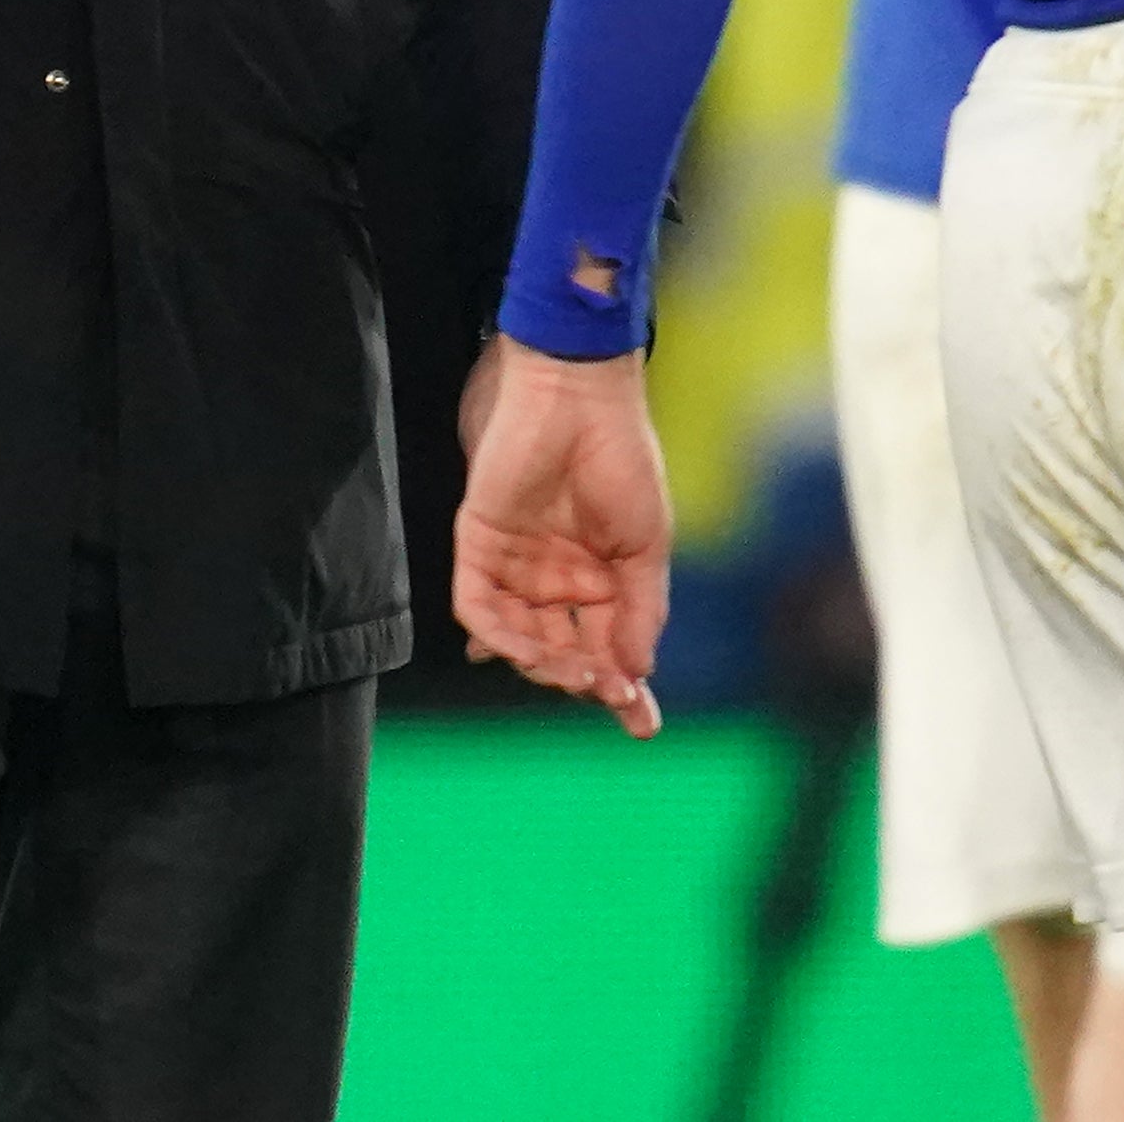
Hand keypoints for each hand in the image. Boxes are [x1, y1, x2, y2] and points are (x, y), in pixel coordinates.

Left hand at [452, 338, 669, 733]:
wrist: (579, 398)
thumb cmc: (622, 459)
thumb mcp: (646, 543)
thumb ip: (640, 609)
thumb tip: (638, 671)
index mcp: (598, 580)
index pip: (606, 649)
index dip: (623, 688)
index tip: (643, 724)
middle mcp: (555, 580)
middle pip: (562, 652)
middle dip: (585, 683)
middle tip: (611, 694)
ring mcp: (515, 565)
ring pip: (520, 640)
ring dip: (546, 665)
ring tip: (579, 673)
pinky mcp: (478, 544)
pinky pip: (478, 607)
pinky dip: (498, 636)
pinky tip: (527, 649)